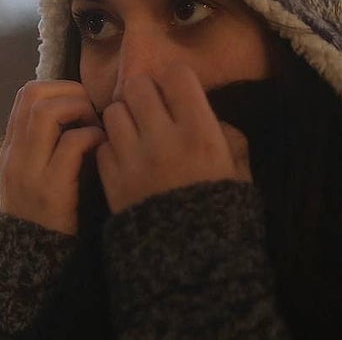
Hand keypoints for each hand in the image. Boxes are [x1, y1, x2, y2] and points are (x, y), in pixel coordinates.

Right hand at [0, 80, 105, 234]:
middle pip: (34, 95)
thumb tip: (76, 113)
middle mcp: (15, 154)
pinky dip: (90, 136)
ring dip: (78, 109)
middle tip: (91, 111)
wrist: (31, 261)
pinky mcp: (50, 190)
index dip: (57, 87)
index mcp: (12, 148)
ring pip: (46, 112)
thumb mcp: (35, 175)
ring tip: (95, 126)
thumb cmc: (45, 214)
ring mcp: (29, 171)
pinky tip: (101, 147)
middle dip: (69, 92)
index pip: (26, 94)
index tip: (80, 103)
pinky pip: (70, 145)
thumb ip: (46, 146)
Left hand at [96, 65, 252, 213]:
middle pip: (138, 86)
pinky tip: (125, 158)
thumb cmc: (222, 214)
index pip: (177, 76)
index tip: (177, 92)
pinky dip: (111, 146)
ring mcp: (133, 158)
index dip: (176, 80)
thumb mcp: (239, 174)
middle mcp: (164, 139)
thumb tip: (211, 117)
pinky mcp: (111, 178)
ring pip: (114, 112)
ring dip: (124, 117)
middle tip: (151, 107)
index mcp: (201, 134)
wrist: (191, 265)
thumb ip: (230, 140)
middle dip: (144, 92)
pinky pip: (102, 144)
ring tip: (135, 132)